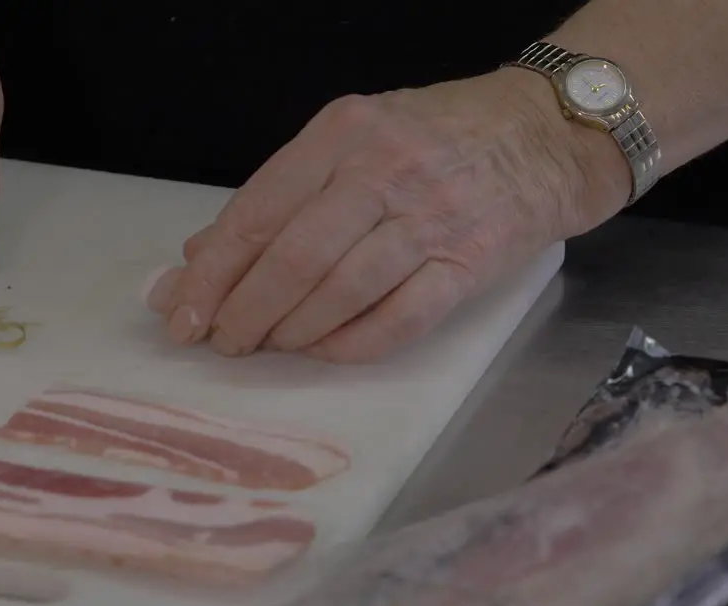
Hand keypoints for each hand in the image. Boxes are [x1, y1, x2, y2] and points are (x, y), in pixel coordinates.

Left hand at [147, 70, 628, 363]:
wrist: (546, 134)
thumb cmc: (438, 138)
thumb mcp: (355, 140)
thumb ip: (279, 195)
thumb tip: (198, 257)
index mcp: (344, 132)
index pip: (258, 211)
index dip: (212, 273)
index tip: (181, 313)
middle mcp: (384, 170)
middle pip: (292, 256)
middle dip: (242, 311)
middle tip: (221, 342)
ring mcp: (431, 218)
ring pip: (340, 290)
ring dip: (291, 331)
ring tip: (267, 347)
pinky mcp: (469, 264)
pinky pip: (398, 319)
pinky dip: (350, 345)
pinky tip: (324, 352)